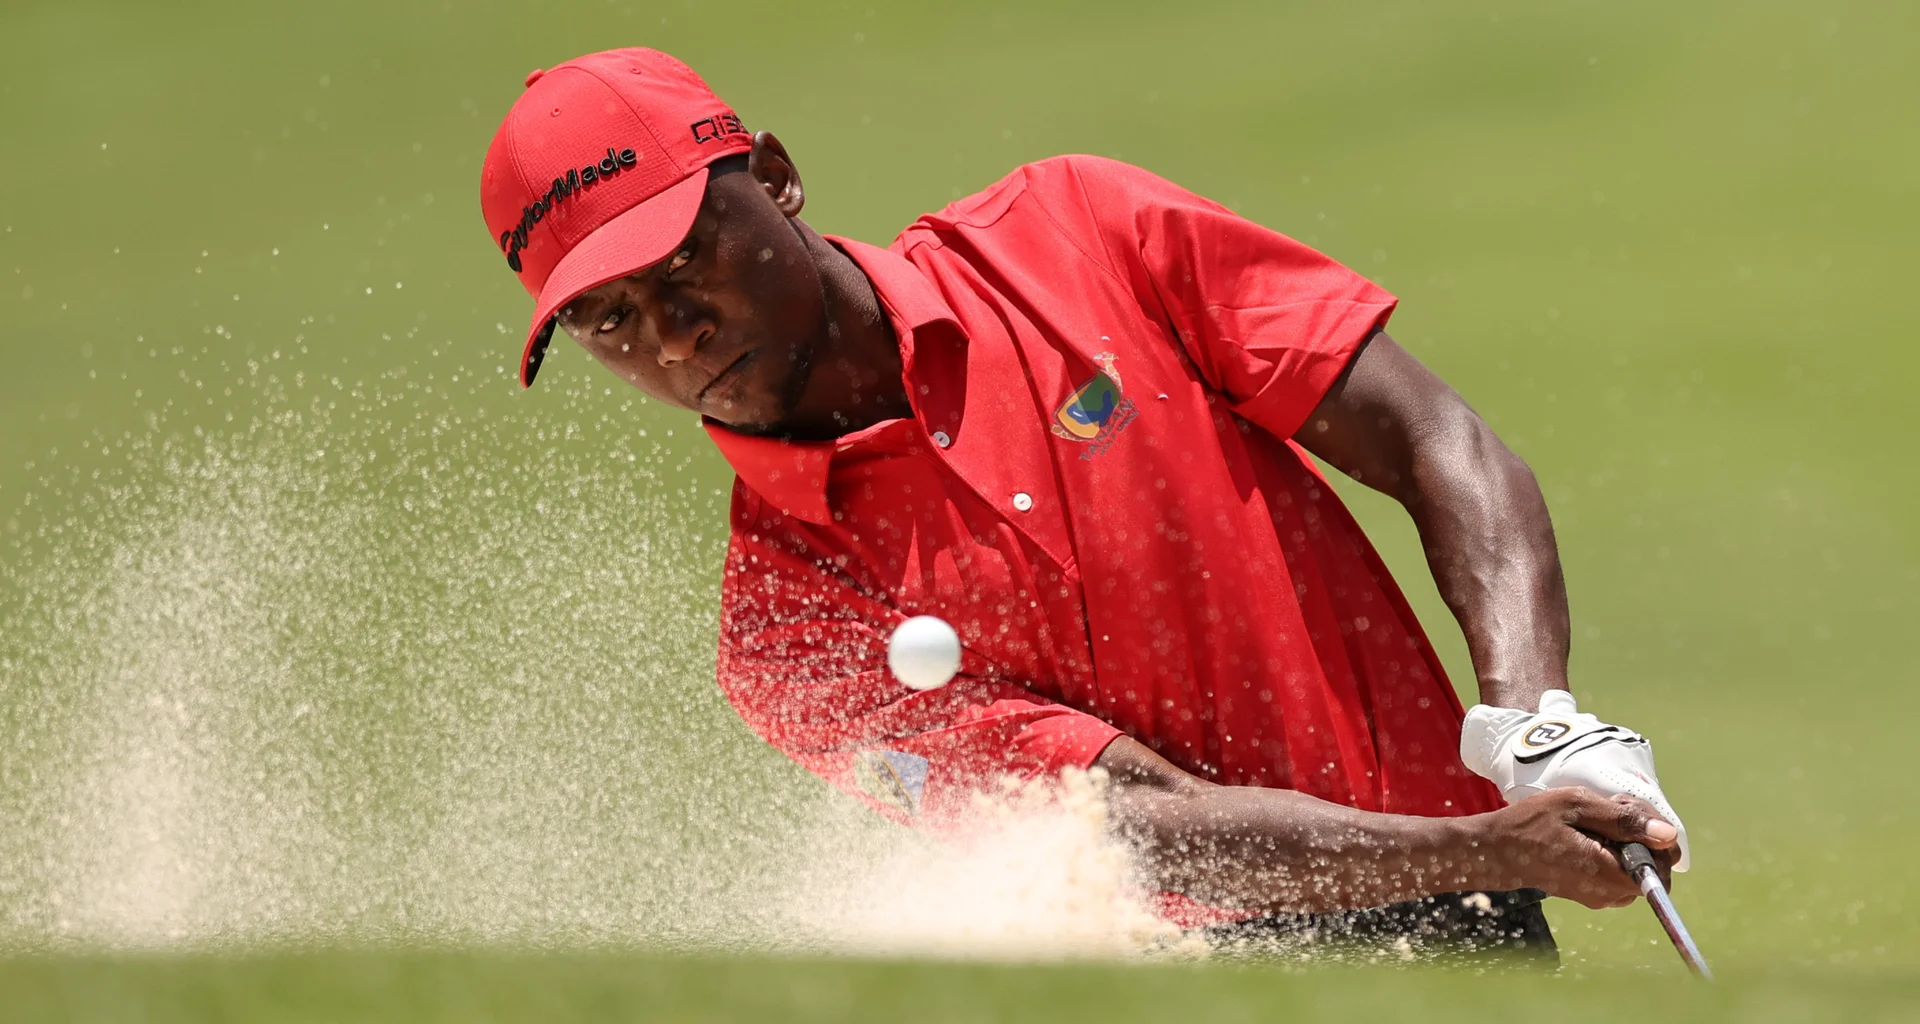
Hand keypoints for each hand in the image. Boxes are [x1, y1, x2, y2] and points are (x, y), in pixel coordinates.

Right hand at [1460, 689, 1690, 870]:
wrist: (1498, 849)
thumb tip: (1668, 835)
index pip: (1662, 866)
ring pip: (1638, 870)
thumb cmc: (1531, 823)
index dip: (1656, 837)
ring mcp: (1601, 896)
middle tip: (1611, 811)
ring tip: (1597, 821)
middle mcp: (1609, 893)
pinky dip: (1616, 853)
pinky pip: (1621, 873)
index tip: (1628, 814)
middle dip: (1643, 837)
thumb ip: (1623, 820)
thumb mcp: (1576, 806)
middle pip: (1653, 868)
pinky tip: (1592, 834)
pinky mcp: (1593, 893)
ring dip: (1629, 843)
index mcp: (1607, 873)